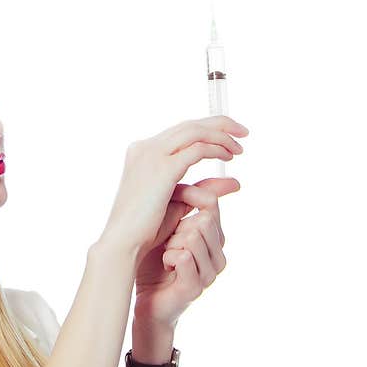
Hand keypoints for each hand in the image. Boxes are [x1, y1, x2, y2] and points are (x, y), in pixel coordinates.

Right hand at [97, 116, 247, 268]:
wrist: (123, 242)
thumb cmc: (146, 229)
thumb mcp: (181, 202)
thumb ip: (205, 187)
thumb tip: (235, 182)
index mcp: (142, 152)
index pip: (179, 131)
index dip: (207, 128)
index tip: (229, 135)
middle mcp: (145, 148)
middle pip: (189, 125)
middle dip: (219, 124)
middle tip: (242, 131)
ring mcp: (152, 155)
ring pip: (194, 131)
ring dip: (221, 135)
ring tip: (239, 146)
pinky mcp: (163, 168)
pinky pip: (197, 149)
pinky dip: (216, 149)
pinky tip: (228, 157)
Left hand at [133, 179, 236, 327]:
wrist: (143, 297)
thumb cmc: (153, 258)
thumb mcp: (171, 223)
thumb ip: (188, 201)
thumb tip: (200, 172)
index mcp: (217, 239)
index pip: (211, 205)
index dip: (186, 202)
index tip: (169, 215)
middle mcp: (219, 256)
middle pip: (204, 219)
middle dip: (177, 227)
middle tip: (168, 244)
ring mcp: (210, 273)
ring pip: (193, 236)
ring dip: (171, 243)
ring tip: (167, 256)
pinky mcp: (196, 286)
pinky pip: (182, 256)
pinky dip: (167, 257)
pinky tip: (166, 268)